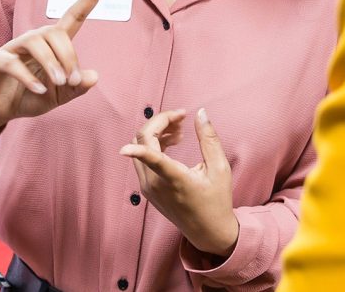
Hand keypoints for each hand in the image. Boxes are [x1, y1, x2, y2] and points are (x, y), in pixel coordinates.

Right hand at [0, 0, 104, 147]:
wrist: (1, 110)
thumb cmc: (32, 96)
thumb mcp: (60, 95)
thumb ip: (77, 88)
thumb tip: (94, 76)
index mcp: (53, 44)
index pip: (72, 17)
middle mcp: (33, 40)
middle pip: (54, 32)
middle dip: (68, 55)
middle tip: (73, 80)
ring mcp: (13, 48)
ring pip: (35, 42)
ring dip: (51, 63)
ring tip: (59, 82)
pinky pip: (12, 63)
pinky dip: (28, 77)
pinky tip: (39, 89)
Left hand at [120, 108, 238, 257]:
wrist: (208, 232)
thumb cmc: (217, 200)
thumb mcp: (220, 168)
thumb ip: (209, 139)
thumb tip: (200, 113)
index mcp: (174, 180)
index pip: (151, 161)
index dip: (137, 151)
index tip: (123, 149)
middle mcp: (155, 184)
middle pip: (143, 141)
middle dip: (160, 122)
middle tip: (181, 117)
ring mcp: (148, 188)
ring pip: (139, 148)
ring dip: (156, 132)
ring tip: (180, 130)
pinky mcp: (146, 190)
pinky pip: (142, 159)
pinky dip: (154, 145)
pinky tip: (173, 141)